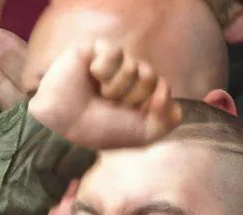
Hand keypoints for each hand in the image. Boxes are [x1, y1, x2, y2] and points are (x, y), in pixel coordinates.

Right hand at [28, 40, 182, 150]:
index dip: (156, 101)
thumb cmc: (98, 132)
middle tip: (113, 106)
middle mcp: (125, 79)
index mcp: (136, 97)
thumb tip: (178, 108)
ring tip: (100, 95)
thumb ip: (166, 122)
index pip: (162, 87)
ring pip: (134, 65)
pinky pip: (115, 52)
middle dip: (134, 96)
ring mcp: (110, 64)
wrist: (64, 127)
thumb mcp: (141, 135)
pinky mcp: (93, 50)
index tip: (138, 113)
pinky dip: (105, 69)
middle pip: (151, 76)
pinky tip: (92, 77)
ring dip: (117, 87)